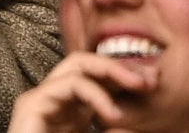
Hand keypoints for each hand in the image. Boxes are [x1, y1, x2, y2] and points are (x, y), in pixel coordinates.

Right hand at [7, 52, 155, 132]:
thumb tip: (138, 126)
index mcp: (72, 110)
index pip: (98, 78)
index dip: (126, 77)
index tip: (156, 85)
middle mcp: (56, 100)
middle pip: (86, 63)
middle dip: (120, 65)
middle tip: (151, 79)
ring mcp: (41, 100)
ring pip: (76, 64)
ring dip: (111, 71)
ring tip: (138, 86)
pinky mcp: (31, 105)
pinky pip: (66, 85)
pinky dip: (95, 93)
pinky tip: (114, 114)